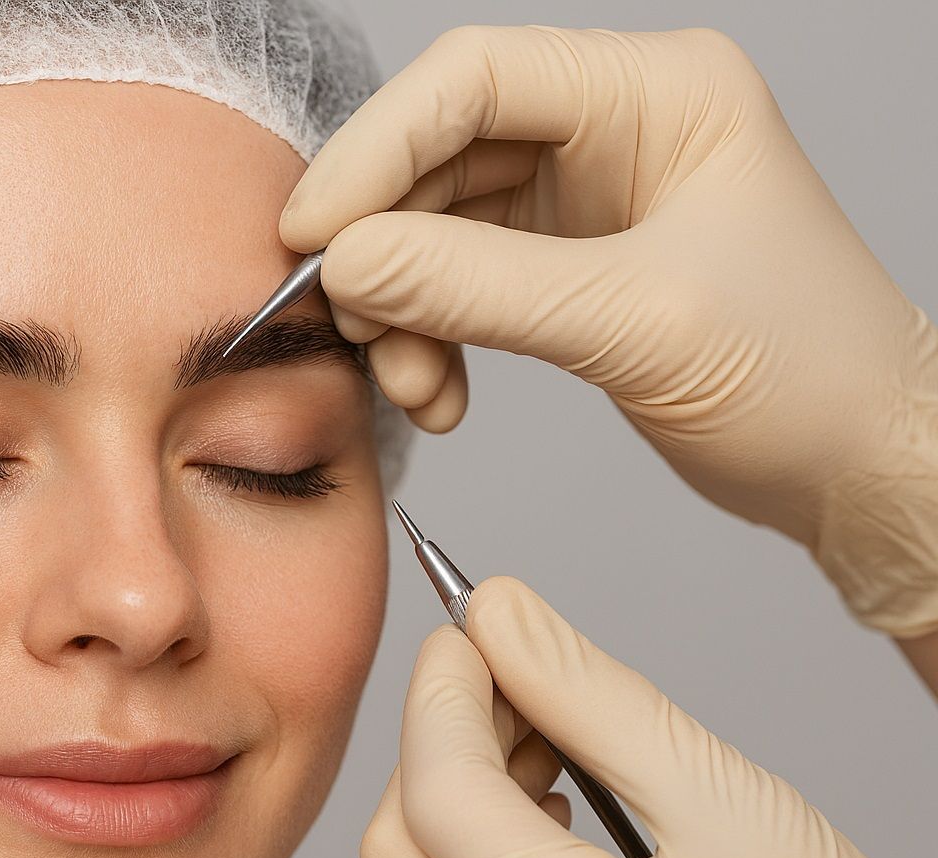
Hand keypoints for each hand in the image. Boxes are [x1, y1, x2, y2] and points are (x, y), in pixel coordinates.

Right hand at [281, 25, 937, 636]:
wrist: (858, 463)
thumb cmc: (806, 374)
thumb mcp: (634, 322)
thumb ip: (477, 288)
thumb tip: (347, 266)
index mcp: (660, 93)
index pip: (476, 79)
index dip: (377, 149)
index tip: (313, 233)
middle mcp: (616, 127)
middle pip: (441, 152)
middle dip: (384, 246)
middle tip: (348, 323)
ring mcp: (588, 194)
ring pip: (437, 224)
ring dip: (401, 307)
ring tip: (412, 382)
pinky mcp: (567, 261)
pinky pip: (458, 280)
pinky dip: (431, 335)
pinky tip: (440, 391)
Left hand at [360, 576, 937, 857]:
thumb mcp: (725, 803)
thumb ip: (594, 699)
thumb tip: (500, 614)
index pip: (441, 789)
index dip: (442, 690)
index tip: (471, 628)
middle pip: (397, 846)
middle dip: (436, 747)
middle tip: (511, 691)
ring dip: (442, 809)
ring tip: (536, 758)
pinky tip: (534, 832)